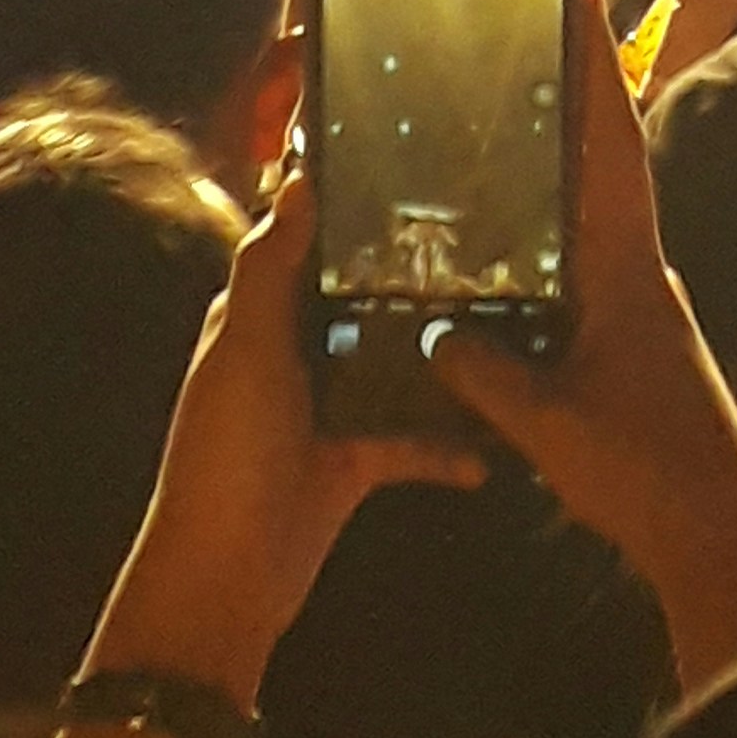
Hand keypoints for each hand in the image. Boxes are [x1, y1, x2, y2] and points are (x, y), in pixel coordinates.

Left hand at [88, 169, 482, 712]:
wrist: (228, 578)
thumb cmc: (227, 454)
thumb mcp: (245, 349)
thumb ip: (269, 267)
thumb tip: (298, 174)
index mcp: (256, 313)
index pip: (302, 238)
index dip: (345, 202)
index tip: (412, 160)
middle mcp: (291, 350)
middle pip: (359, 294)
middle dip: (413, 270)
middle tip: (492, 234)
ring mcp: (326, 404)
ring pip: (394, 360)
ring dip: (440, 351)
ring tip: (509, 319)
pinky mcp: (355, 457)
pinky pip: (413, 438)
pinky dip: (448, 443)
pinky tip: (493, 445)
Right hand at [435, 0, 736, 687]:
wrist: (719, 534)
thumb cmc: (651, 476)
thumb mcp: (554, 426)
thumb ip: (491, 376)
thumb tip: (432, 331)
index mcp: (627, 269)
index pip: (609, 143)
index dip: (593, 65)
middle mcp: (637, 268)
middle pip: (603, 150)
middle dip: (573, 81)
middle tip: (532, 13)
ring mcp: (636, 298)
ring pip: (594, 197)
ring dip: (562, 142)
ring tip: (509, 90)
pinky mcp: (628, 333)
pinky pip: (582, 249)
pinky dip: (551, 214)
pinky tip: (511, 218)